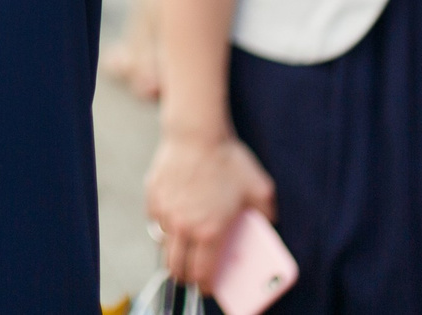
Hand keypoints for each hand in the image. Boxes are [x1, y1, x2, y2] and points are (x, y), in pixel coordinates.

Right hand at [146, 125, 274, 285]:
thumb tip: (269, 223)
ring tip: (184, 244)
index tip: (207, 288)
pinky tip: (175, 215)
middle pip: (176, 268)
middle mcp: (184, 227)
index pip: (203, 273)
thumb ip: (266, 212)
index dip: (205, 286)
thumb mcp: (260, 187)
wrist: (196, 133)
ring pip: (163, 244)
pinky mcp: (152, 197)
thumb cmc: (228, 159)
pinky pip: (155, 221)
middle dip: (184, 276)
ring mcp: (165, 213)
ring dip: (174, 249)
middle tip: (192, 273)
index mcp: (211, 231)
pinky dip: (163, 224)